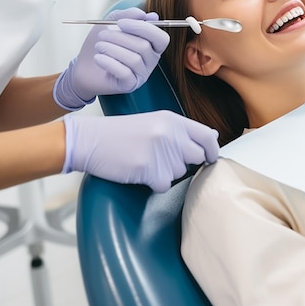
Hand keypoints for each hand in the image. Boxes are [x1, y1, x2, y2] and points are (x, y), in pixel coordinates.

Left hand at [54, 7, 169, 109]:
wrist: (84, 66)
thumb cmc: (101, 43)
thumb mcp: (111, 23)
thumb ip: (128, 15)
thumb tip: (148, 15)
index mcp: (152, 44)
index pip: (160, 37)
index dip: (143, 28)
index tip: (121, 23)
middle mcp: (151, 60)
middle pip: (144, 47)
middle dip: (121, 38)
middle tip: (102, 34)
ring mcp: (142, 74)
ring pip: (134, 59)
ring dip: (112, 49)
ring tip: (99, 46)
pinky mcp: (130, 85)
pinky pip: (125, 73)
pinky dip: (109, 63)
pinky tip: (98, 58)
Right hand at [62, 111, 219, 191]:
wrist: (92, 139)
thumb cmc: (123, 132)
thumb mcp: (156, 122)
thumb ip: (183, 130)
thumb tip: (212, 137)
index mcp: (173, 120)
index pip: (207, 136)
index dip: (212, 150)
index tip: (211, 158)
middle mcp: (170, 133)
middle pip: (196, 157)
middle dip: (185, 163)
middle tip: (166, 159)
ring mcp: (160, 151)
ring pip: (180, 173)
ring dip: (167, 172)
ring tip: (148, 161)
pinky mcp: (148, 169)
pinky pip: (164, 185)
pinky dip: (154, 183)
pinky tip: (141, 172)